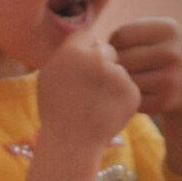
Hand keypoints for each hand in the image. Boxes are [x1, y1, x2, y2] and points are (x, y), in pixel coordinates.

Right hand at [36, 35, 142, 157]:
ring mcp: (117, 75)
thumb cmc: (56, 111)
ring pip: (119, 69)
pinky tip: (106, 112)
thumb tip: (86, 40)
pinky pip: (128, 87)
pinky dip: (121, 98)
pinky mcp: (132, 91)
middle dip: (102, 64)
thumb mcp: (49, 77)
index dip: (85, 52)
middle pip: (107, 50)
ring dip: (112, 82)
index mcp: (73, 52)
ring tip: (96, 104)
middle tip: (89, 89)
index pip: (88, 36)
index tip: (80, 70)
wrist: (71, 143)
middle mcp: (97, 59)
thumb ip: (67, 54)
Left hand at [109, 17, 181, 179]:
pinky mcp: (165, 101)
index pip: (120, 35)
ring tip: (128, 82)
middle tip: (123, 71)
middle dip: (115, 66)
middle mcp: (174, 52)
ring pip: (124, 81)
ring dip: (119, 84)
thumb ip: (126, 34)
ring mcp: (172, 78)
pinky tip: (135, 96)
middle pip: (121, 59)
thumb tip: (89, 44)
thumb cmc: (156, 58)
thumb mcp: (152, 36)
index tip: (121, 52)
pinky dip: (126, 100)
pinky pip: (130, 99)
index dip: (113, 46)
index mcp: (169, 28)